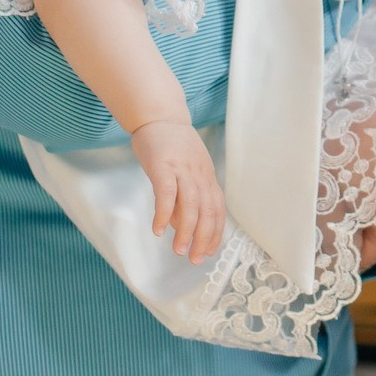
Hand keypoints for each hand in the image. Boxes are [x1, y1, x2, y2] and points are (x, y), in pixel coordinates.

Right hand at [130, 120, 225, 262]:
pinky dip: (164, 214)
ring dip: (185, 232)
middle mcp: (199, 174)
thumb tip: (178, 224)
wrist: (160, 115)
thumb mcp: (187, 169)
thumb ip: (185, 195)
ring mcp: (182, 170)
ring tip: (178, 251)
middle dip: (203, 239)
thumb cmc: (172, 145)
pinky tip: (158, 230)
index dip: (215, 233)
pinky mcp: (163, 166)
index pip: (217, 209)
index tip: (208, 252)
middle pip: (207, 211)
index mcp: (207, 176)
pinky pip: (166, 194)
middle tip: (195, 259)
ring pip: (190, 206)